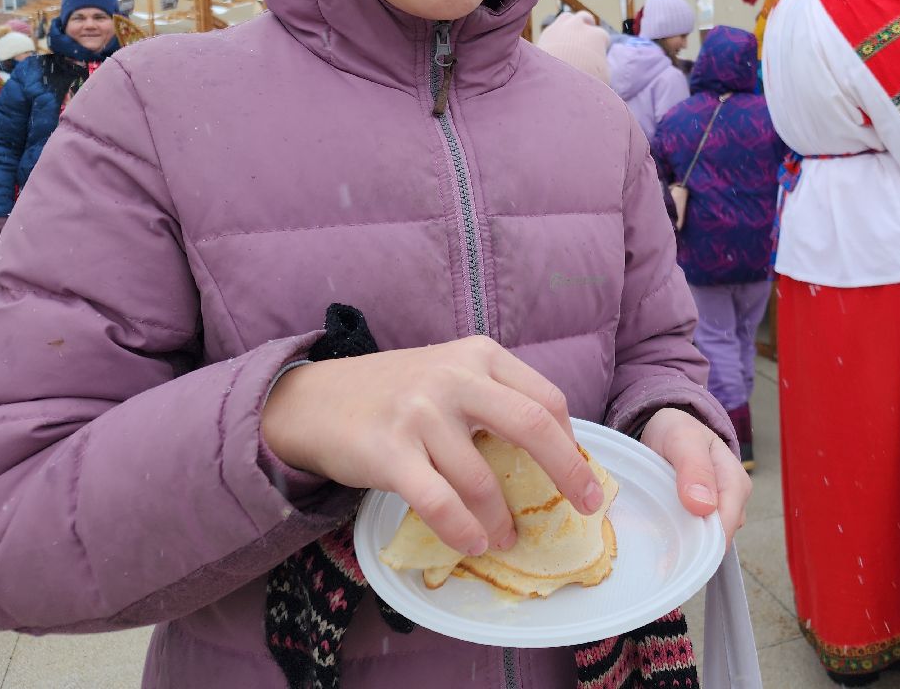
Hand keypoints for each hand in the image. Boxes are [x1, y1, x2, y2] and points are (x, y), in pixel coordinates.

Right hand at [261, 336, 600, 558]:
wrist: (313, 400)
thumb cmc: (394, 393)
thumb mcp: (450, 375)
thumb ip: (493, 400)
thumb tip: (553, 455)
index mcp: (479, 355)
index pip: (545, 398)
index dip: (571, 443)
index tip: (583, 476)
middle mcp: (455, 377)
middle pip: (532, 425)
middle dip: (568, 471)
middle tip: (587, 506)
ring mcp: (421, 412)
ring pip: (482, 478)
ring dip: (500, 520)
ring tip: (504, 538)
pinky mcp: (389, 452)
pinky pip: (440, 501)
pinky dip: (463, 529)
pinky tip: (472, 543)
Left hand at [640, 407, 751, 544]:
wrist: (666, 429)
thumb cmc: (677, 431)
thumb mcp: (682, 438)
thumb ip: (694, 467)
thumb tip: (704, 507)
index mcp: (735, 482)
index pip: (727, 523)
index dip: (704, 539)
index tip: (673, 543)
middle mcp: (734, 501)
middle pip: (719, 538)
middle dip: (694, 543)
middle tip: (660, 537)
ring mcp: (720, 511)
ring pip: (707, 541)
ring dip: (686, 541)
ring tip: (660, 530)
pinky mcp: (705, 518)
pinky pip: (697, 538)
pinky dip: (681, 537)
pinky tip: (664, 529)